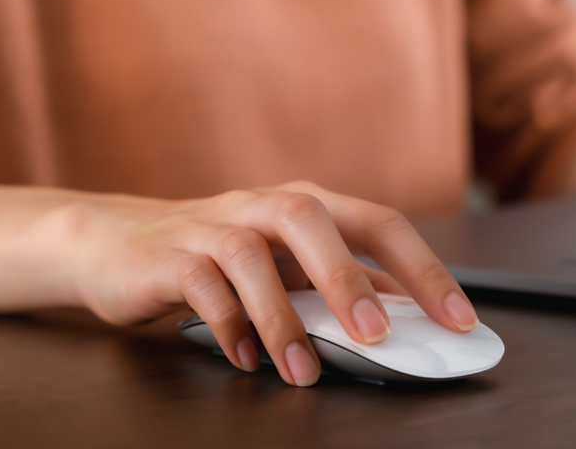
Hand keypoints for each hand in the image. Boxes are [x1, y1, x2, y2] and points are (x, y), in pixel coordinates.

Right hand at [56, 181, 478, 386]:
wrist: (117, 242)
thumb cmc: (219, 256)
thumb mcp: (287, 264)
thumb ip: (339, 281)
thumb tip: (405, 314)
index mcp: (305, 205)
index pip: (377, 222)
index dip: (422, 268)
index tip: (458, 320)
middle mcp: (260, 205)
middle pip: (309, 219)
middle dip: (346, 277)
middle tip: (376, 336)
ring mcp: (210, 226)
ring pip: (249, 255)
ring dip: (280, 317)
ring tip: (303, 371)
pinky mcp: (167, 256)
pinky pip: (200, 284)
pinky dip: (227, 324)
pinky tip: (247, 359)